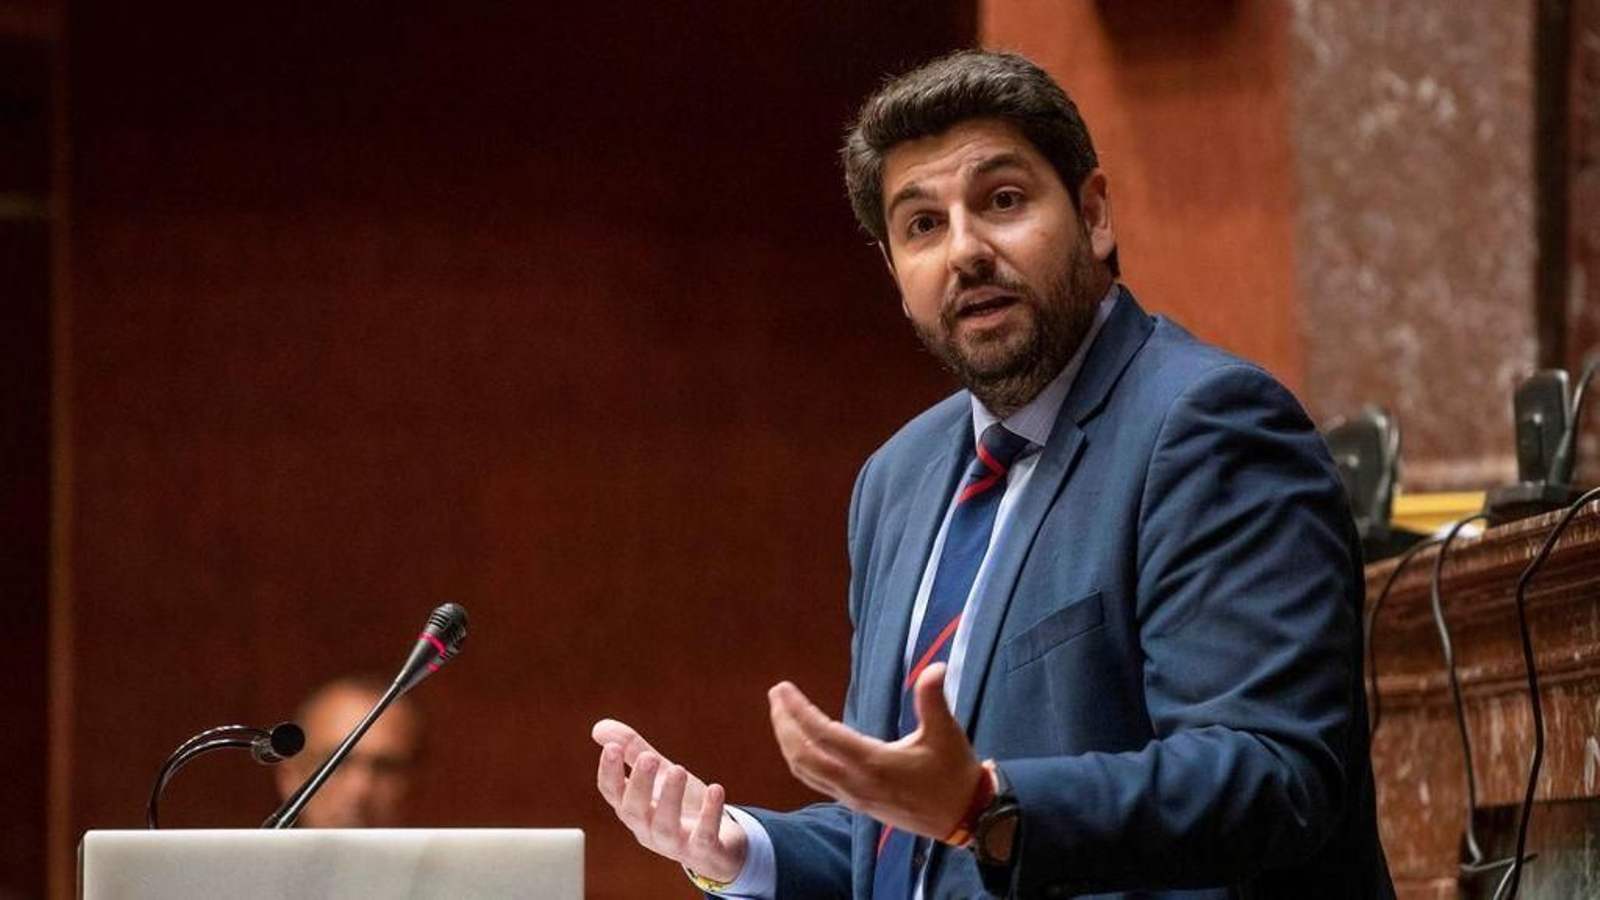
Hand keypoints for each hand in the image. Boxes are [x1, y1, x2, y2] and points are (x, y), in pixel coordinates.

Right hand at [592, 719, 748, 883]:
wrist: (718, 843)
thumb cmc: (681, 804)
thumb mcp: (659, 773)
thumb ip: (633, 750)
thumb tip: (598, 727)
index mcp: (634, 808)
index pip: (612, 793)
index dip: (609, 772)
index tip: (611, 748)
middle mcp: (648, 828)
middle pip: (634, 811)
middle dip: (639, 784)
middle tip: (648, 757)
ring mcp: (675, 843)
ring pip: (665, 826)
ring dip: (670, 797)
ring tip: (678, 770)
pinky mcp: (703, 850)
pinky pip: (704, 837)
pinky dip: (709, 814)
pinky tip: (715, 789)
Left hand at [768, 662, 983, 839]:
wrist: (963, 817)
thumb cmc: (954, 773)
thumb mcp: (947, 733)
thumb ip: (933, 699)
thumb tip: (936, 666)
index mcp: (874, 764)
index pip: (823, 735)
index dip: (799, 710)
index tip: (784, 688)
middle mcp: (856, 783)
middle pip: (803, 755)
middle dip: (783, 723)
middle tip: (775, 694)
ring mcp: (853, 796)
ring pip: (805, 771)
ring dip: (787, 741)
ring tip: (780, 714)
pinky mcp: (856, 803)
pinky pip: (816, 780)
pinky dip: (800, 758)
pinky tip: (800, 742)